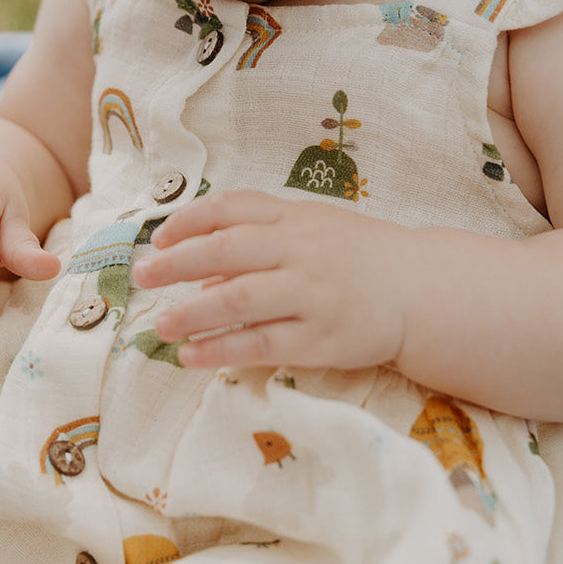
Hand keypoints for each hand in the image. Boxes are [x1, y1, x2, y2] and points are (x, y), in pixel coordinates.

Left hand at [131, 190, 411, 370]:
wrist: (420, 289)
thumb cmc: (357, 257)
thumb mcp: (312, 231)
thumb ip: (258, 241)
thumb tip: (200, 268)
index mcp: (295, 219)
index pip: (233, 208)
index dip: (190, 220)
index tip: (158, 237)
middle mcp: (300, 251)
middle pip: (227, 250)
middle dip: (177, 263)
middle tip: (141, 275)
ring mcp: (311, 294)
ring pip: (239, 299)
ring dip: (192, 312)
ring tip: (160, 325)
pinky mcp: (320, 337)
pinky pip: (261, 343)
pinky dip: (222, 349)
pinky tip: (192, 355)